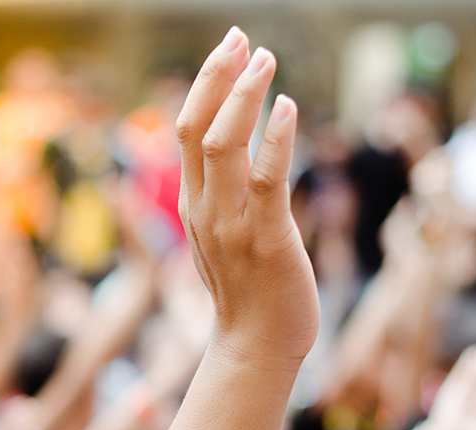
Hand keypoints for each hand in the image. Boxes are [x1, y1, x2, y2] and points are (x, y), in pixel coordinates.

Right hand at [175, 26, 318, 361]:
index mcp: (193, 204)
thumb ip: (215, 197)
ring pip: (224, 146)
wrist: (256, 345)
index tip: (227, 50)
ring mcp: (231, 224)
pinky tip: (288, 107)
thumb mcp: (218, 238)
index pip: (186, 132)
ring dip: (243, 97)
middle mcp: (205, 208)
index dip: (204, 86)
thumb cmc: (246, 291)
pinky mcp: (267, 238)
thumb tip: (223, 162)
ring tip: (266, 58)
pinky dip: (275, 139)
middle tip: (241, 38)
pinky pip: (267, 180)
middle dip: (216, 77)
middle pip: (196, 128)